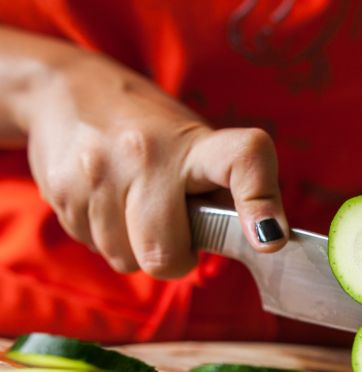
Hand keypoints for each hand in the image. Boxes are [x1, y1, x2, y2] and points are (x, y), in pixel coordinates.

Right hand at [25, 48, 287, 277]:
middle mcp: (145, 154)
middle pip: (164, 254)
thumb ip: (226, 193)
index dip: (260, 203)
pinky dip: (108, 238)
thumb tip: (263, 242)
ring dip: (137, 249)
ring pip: (127, 260)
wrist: (64, 92)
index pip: (242, 162)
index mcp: (196, 143)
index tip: (270, 239)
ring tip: (136, 208)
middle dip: (175, 257)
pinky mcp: (60, 191)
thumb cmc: (152, 133)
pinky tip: (109, 204)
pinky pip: (96, 248)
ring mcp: (97, 173)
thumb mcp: (197, 148)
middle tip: (177, 230)